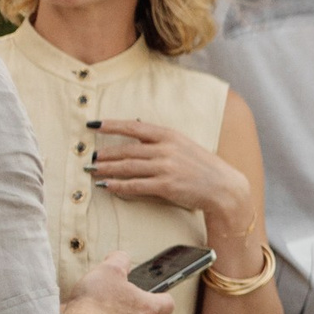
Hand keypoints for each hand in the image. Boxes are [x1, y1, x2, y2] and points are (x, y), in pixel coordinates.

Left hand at [89, 119, 250, 229]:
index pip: (134, 126)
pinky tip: (107, 186)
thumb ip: (162, 141)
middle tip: (89, 159)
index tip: (92, 125)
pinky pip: (135, 185)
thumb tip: (136, 135)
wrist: (224, 188)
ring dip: (107, 170)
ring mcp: (166, 167)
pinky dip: (119, 185)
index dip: (111, 125)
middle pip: (127, 150)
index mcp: (170, 135)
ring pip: (128, 167)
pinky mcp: (166, 186)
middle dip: (105, 154)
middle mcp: (166, 149)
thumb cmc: (203, 167)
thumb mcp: (184, 146)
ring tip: (93, 172)